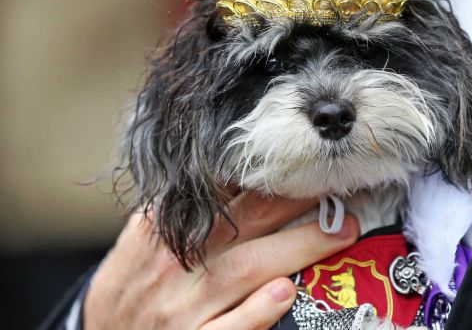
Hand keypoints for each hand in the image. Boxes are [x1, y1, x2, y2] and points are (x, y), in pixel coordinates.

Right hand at [83, 195, 358, 329]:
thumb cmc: (130, 289)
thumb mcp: (140, 241)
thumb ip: (178, 208)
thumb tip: (228, 173)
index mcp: (164, 228)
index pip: (219, 190)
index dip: (263, 173)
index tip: (301, 159)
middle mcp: (175, 262)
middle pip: (243, 221)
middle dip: (295, 202)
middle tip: (340, 190)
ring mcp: (183, 306)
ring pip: (245, 269)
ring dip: (297, 248)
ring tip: (341, 233)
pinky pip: (230, 328)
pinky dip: (257, 310)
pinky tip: (286, 292)